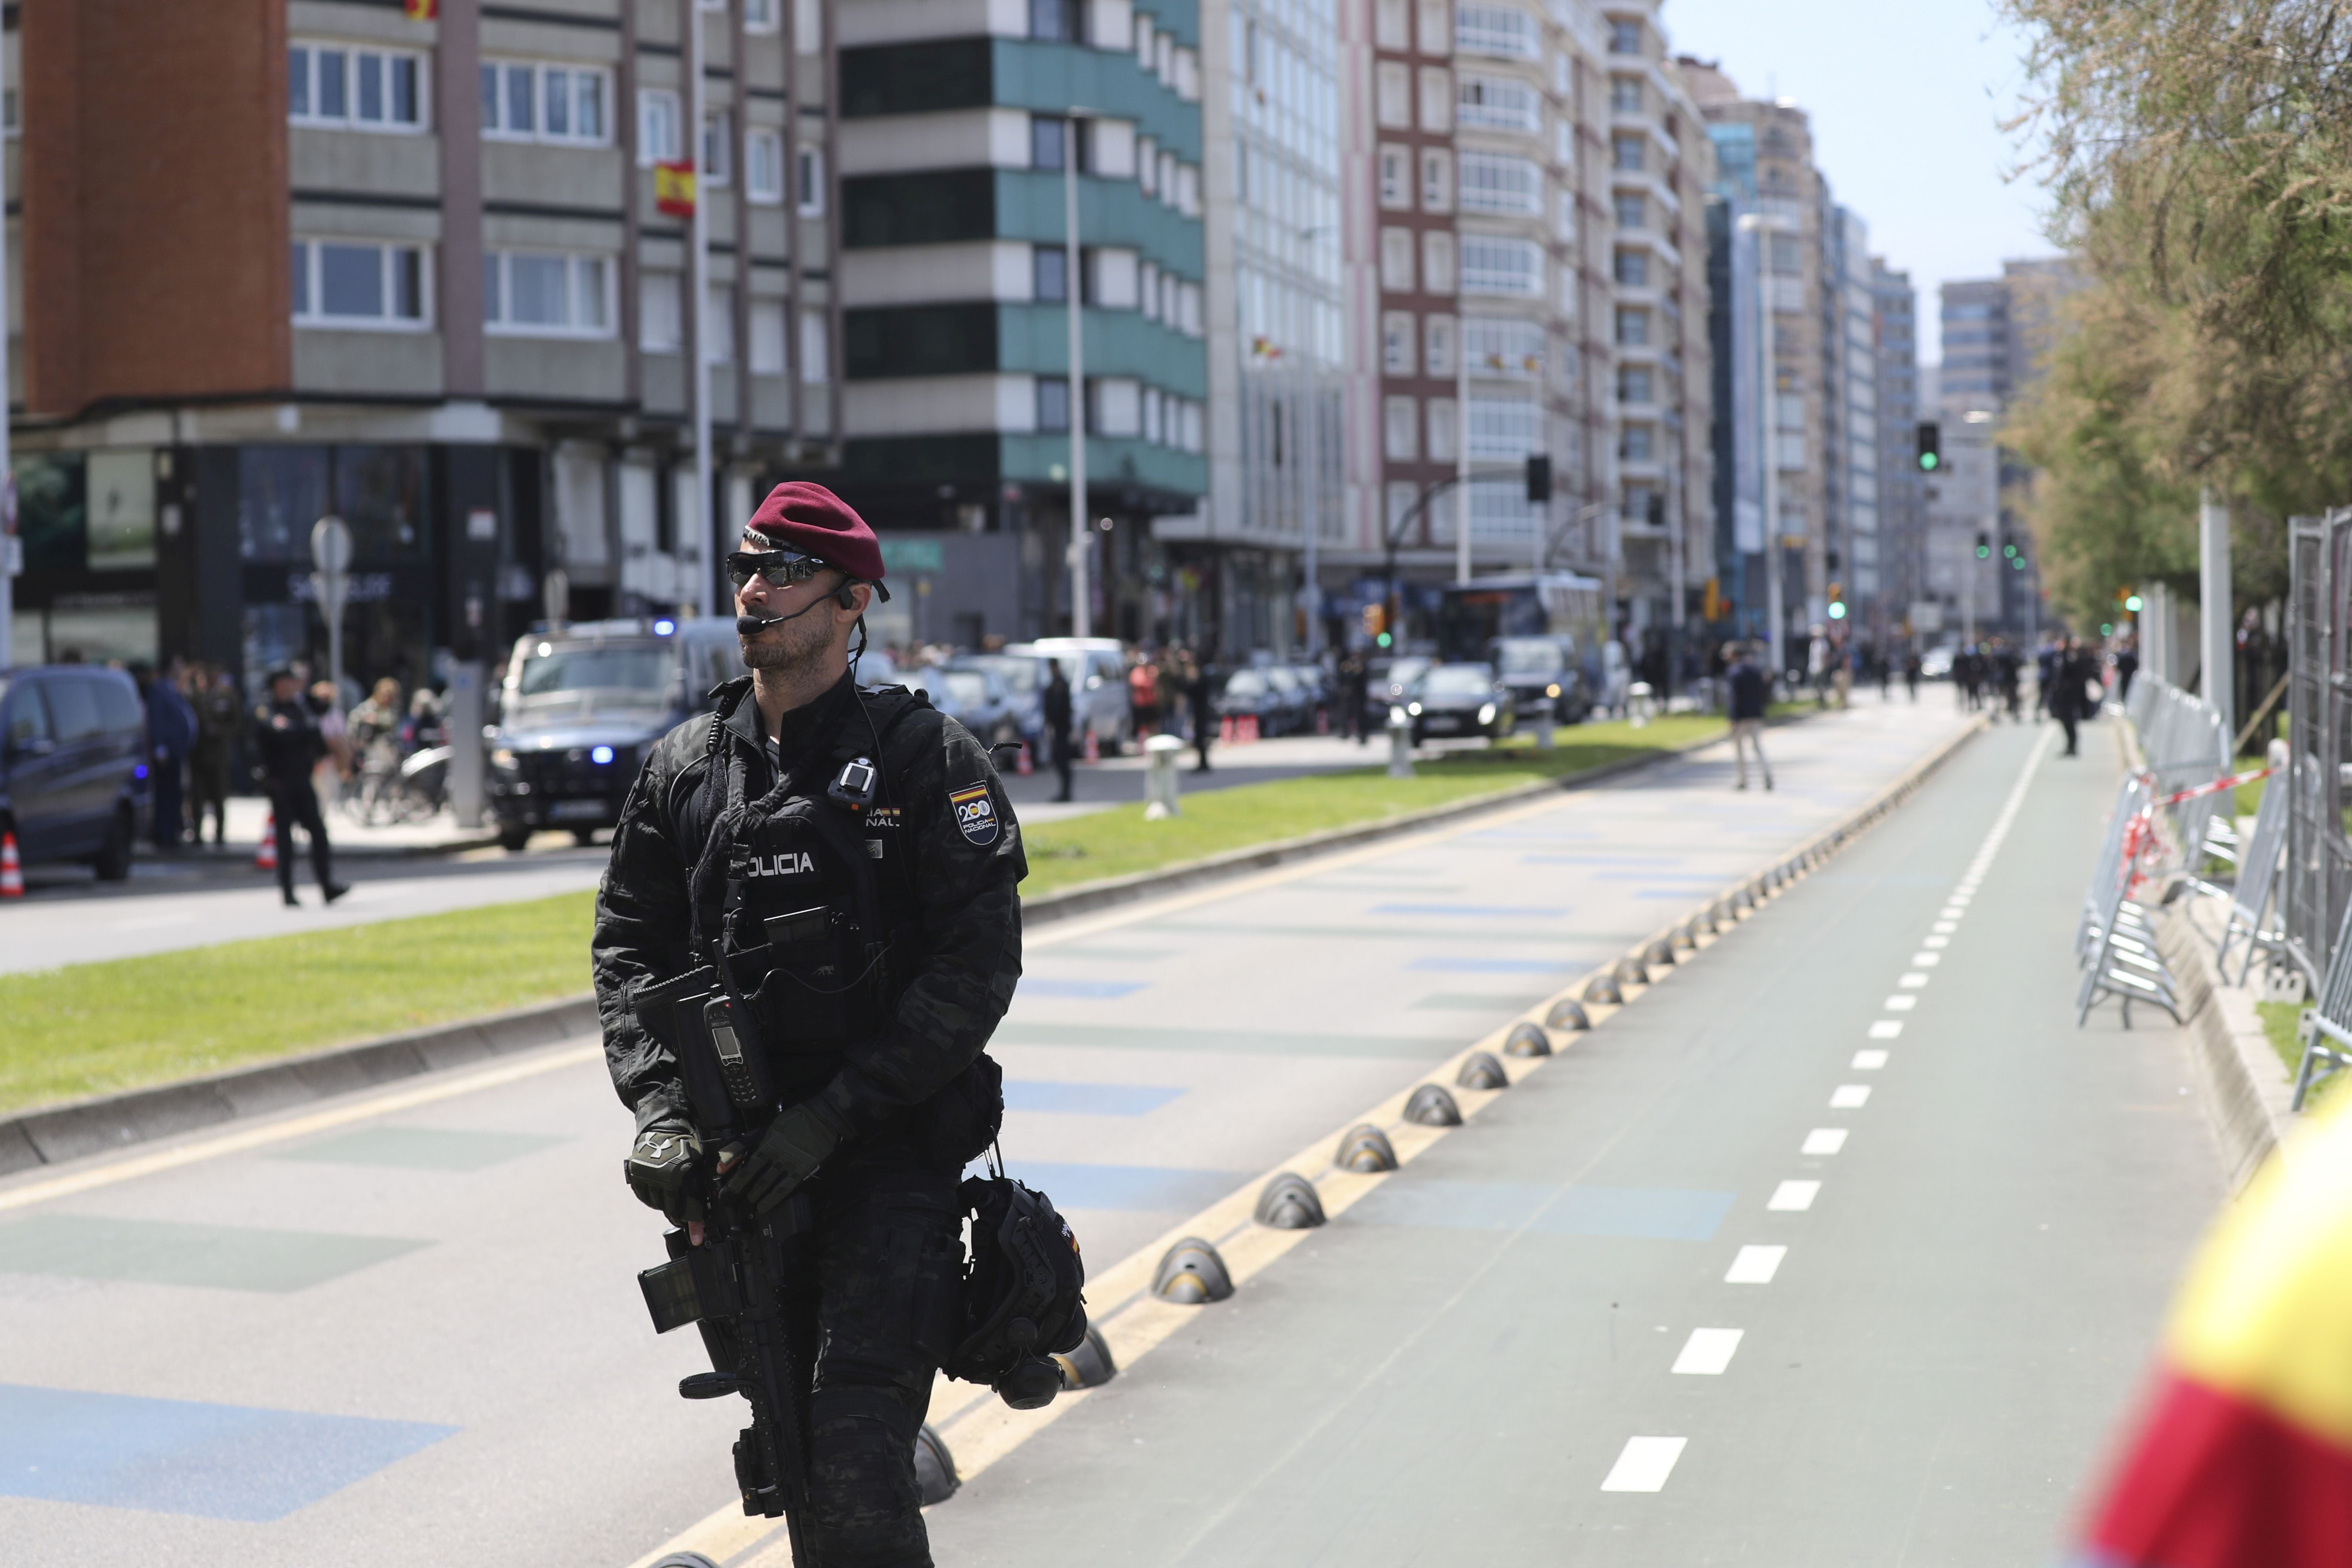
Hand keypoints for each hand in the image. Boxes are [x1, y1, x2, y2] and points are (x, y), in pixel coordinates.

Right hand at [623, 1124, 705, 1222]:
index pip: (687, 1207)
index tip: (696, 1238)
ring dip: (663, 1206)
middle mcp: (661, 1178)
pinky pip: (643, 1196)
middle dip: (678, 1216)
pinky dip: (650, 1199)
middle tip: (681, 1219)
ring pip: (655, 1204)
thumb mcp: (699, 1163)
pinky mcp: (635, 1174)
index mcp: (679, 1175)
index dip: (693, 1224)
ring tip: (670, 1203)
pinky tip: (657, 1197)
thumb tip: (711, 1205)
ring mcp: (646, 1176)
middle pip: (670, 1209)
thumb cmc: (686, 1145)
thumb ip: (702, 1185)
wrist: (664, 1127)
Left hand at [720, 1100, 848, 1213]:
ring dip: (755, 1197)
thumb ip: (742, 1146)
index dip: (735, 1183)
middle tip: (733, 1207)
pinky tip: (764, 1207)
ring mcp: (789, 1164)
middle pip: (755, 1179)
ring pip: (768, 1185)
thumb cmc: (791, 1122)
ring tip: (746, 1210)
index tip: (725, 1195)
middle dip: (742, 1195)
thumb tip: (721, 1165)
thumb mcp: (764, 1130)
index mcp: (765, 1144)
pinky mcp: (802, 1170)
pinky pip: (785, 1187)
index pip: (746, 1168)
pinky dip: (774, 1198)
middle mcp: (775, 1156)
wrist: (821, 1119)